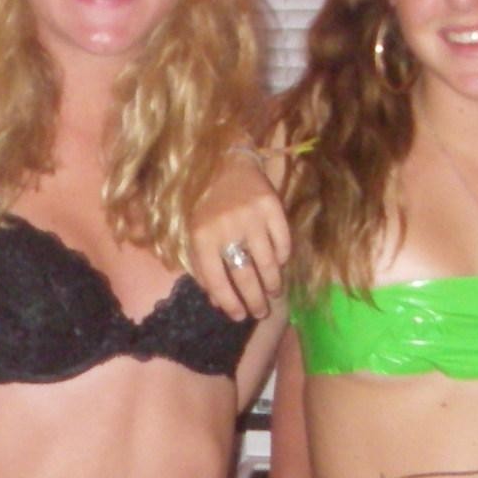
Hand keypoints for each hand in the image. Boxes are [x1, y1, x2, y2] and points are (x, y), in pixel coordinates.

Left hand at [187, 152, 289, 321]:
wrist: (225, 161)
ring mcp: (251, 217)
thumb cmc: (206, 204)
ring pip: (267, 263)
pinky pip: (282, 242)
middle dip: (255, 301)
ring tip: (274, 293)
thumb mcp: (195, 233)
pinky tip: (279, 264)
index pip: (217, 281)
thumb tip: (217, 301)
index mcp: (202, 237)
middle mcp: (226, 228)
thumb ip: (202, 267)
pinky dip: (283, 257)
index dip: (230, 304)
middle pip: (245, 277)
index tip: (238, 317)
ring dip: (273, 284)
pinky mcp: (272, 206)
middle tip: (261, 312)